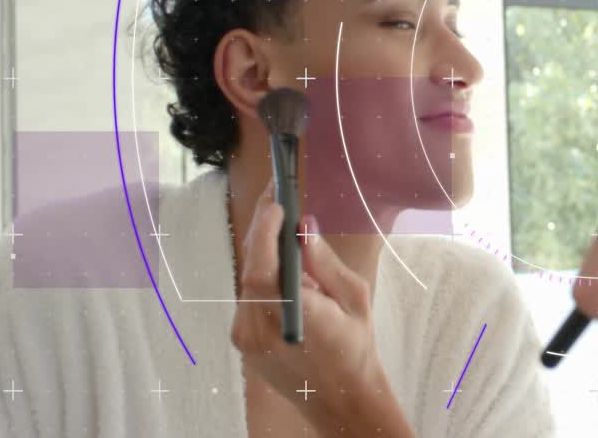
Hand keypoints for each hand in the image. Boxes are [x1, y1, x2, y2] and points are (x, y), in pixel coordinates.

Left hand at [231, 181, 410, 435]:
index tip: (276, 202)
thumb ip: (325, 263)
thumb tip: (304, 228)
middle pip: (251, 269)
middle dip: (262, 230)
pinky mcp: (242, 341)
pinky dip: (263, 277)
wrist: (339, 399)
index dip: (265, 232)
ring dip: (264, 253)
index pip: (266, 269)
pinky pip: (248, 297)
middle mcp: (263, 330)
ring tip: (283, 227)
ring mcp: (247, 338)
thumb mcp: (354, 299)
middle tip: (275, 198)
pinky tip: (283, 268)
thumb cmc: (355, 348)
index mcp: (296, 319)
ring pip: (248, 281)